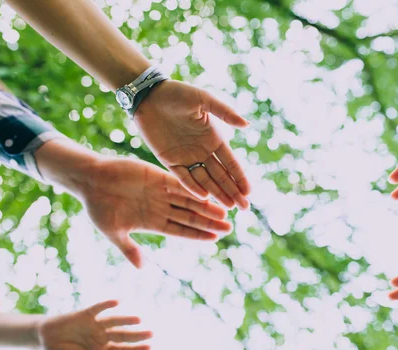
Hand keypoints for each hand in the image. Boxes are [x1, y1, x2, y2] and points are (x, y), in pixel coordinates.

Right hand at [38, 300, 151, 349]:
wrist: (43, 339)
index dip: (135, 349)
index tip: (150, 347)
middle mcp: (100, 336)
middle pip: (122, 335)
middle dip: (136, 335)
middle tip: (152, 333)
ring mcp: (93, 325)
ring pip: (113, 322)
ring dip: (125, 320)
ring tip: (139, 319)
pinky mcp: (84, 314)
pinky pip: (97, 308)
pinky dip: (106, 305)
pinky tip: (118, 301)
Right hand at [81, 156, 231, 267]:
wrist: (89, 179)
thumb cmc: (97, 207)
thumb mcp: (114, 232)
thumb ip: (129, 249)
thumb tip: (141, 268)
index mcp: (152, 222)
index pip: (181, 231)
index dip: (198, 235)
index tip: (215, 240)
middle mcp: (160, 207)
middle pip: (190, 216)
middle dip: (209, 222)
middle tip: (229, 228)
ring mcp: (160, 191)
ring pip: (189, 200)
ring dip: (207, 206)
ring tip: (225, 212)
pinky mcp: (157, 175)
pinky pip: (178, 183)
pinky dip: (193, 189)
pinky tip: (208, 195)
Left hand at [134, 81, 250, 209]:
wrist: (149, 95)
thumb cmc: (178, 93)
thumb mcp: (203, 99)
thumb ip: (224, 112)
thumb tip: (247, 124)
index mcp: (214, 138)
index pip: (230, 162)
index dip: (240, 177)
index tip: (249, 192)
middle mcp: (202, 151)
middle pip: (221, 175)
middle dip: (233, 191)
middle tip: (244, 207)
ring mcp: (186, 157)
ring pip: (205, 180)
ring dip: (216, 193)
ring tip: (228, 208)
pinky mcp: (170, 160)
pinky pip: (183, 177)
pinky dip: (192, 187)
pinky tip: (203, 197)